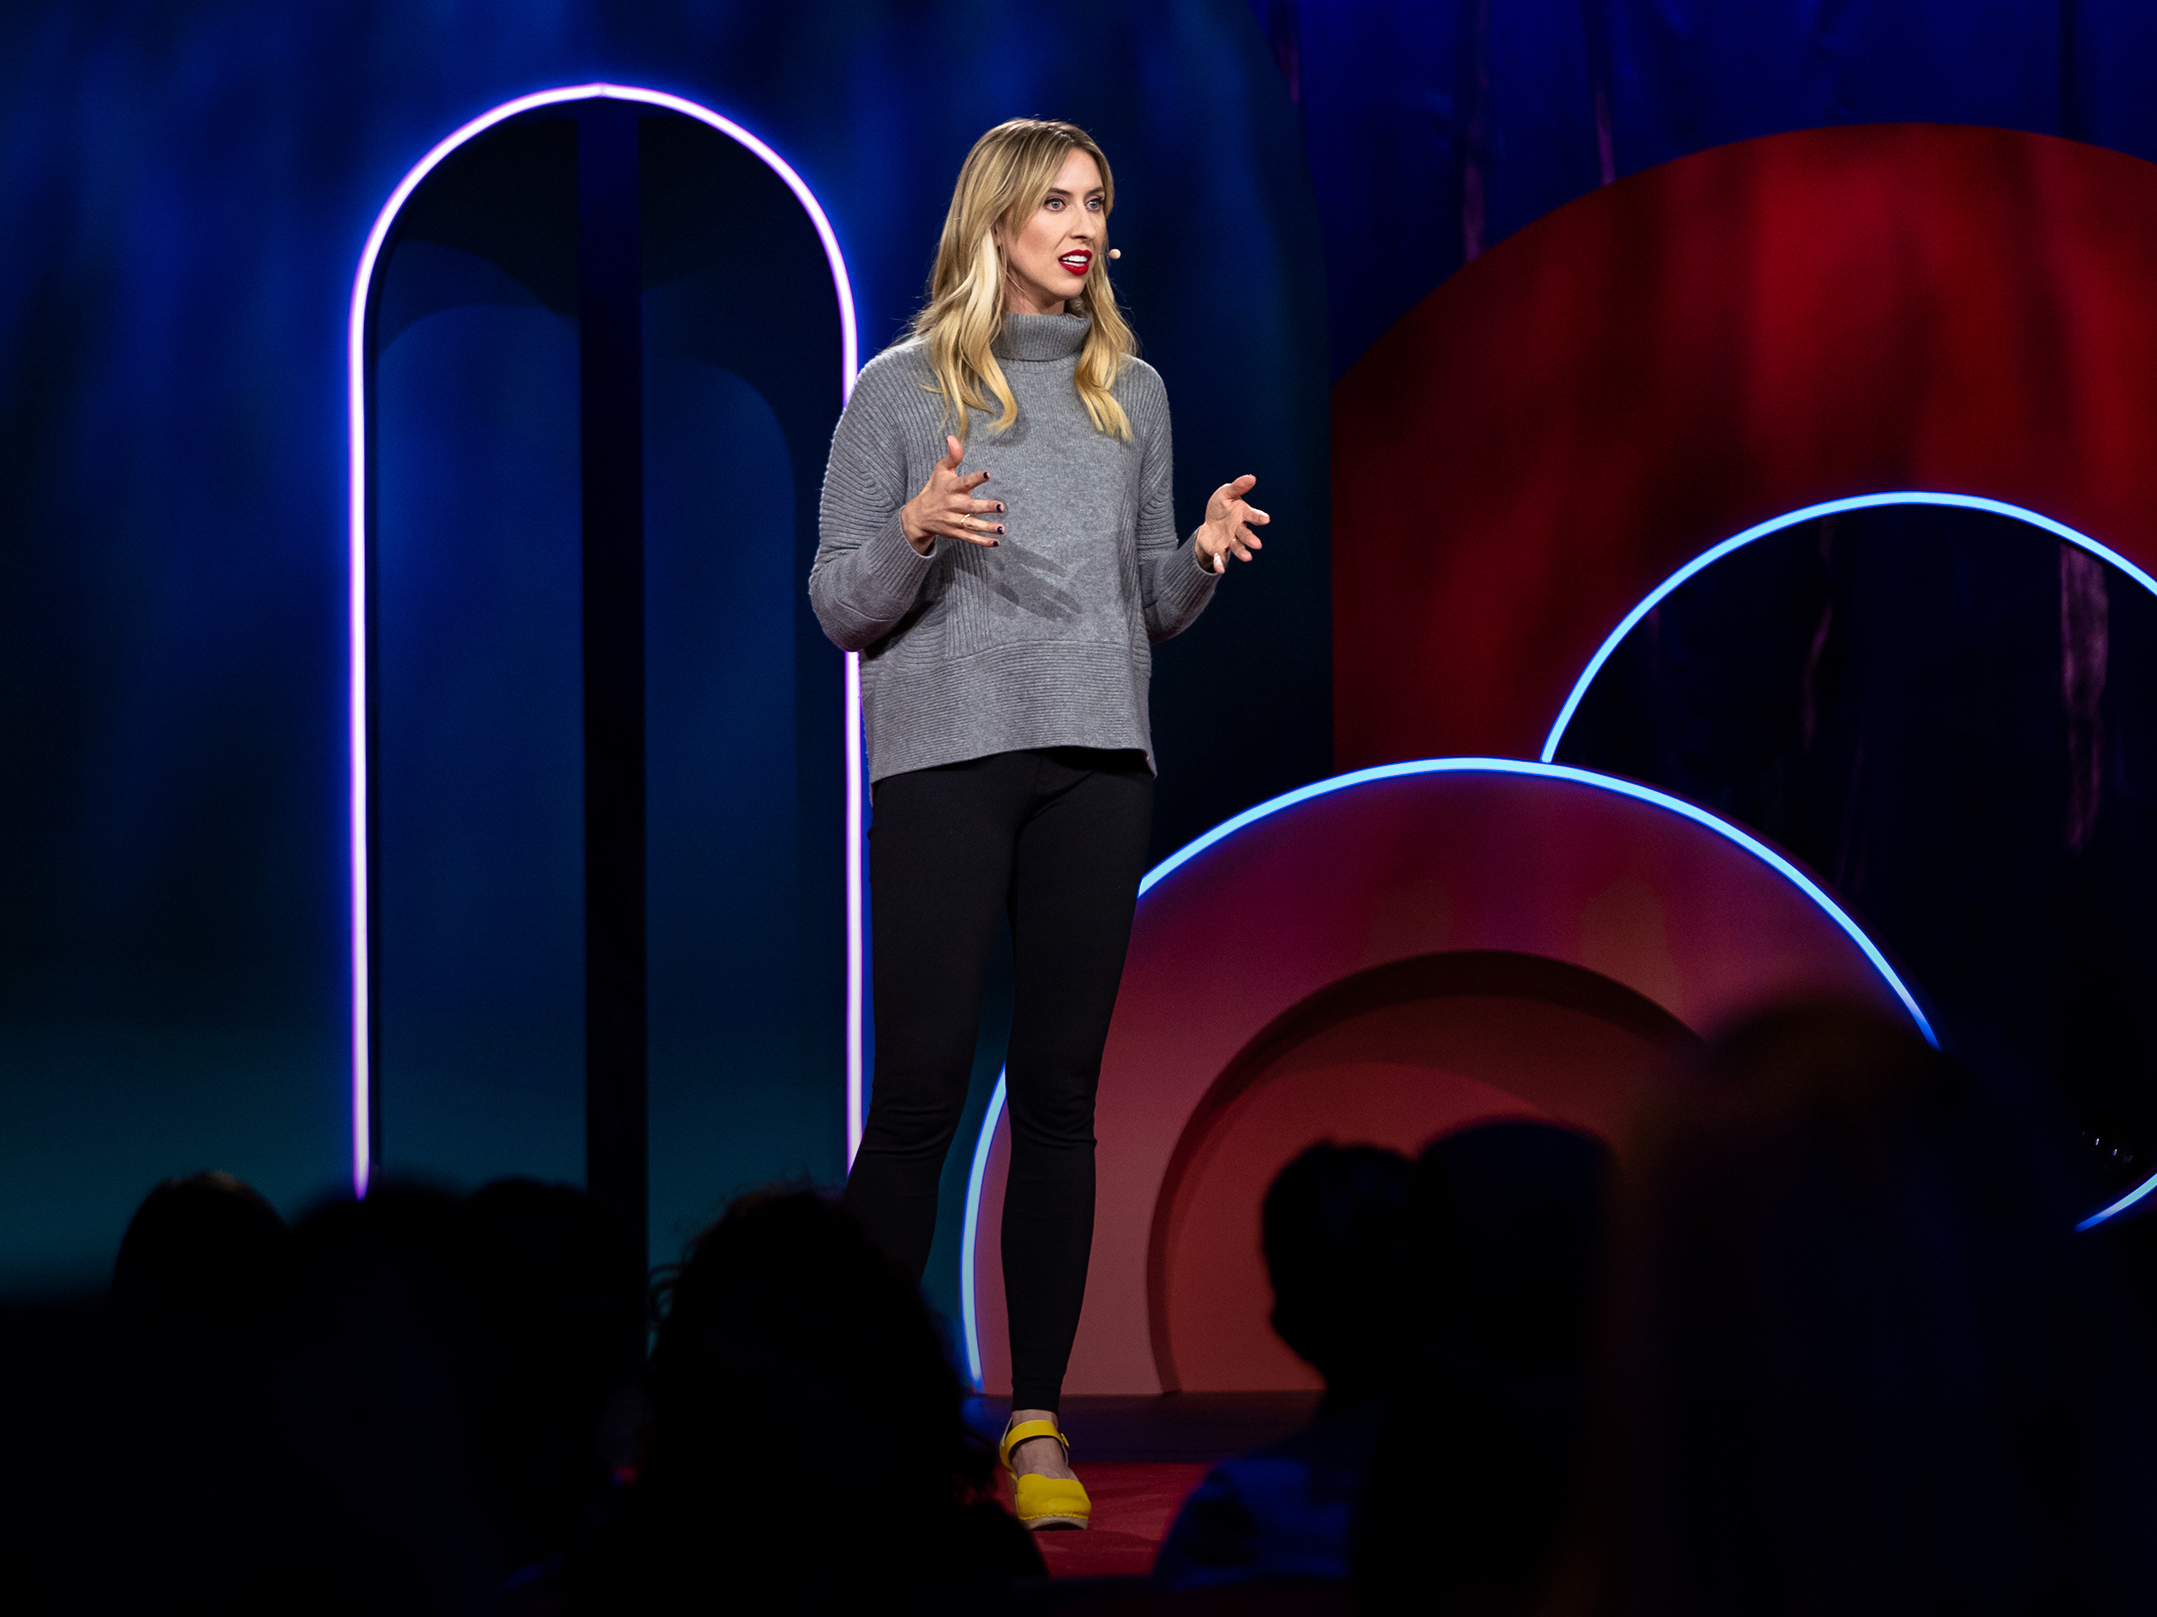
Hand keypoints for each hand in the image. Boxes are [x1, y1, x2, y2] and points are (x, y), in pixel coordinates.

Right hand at [900, 436, 1003, 554]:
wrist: (919, 515)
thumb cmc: (935, 488)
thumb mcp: (941, 470)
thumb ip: (952, 456)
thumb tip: (952, 437)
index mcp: (951, 488)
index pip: (964, 482)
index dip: (976, 478)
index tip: (988, 474)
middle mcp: (953, 505)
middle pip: (970, 507)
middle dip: (985, 507)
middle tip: (1001, 506)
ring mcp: (954, 520)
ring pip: (972, 525)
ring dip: (987, 527)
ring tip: (1001, 529)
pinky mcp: (955, 532)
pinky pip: (969, 538)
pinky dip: (982, 542)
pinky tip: (996, 542)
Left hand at [1195, 474, 1268, 573]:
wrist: (1209, 524)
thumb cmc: (1221, 507)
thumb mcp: (1225, 494)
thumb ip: (1237, 487)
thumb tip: (1252, 477)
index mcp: (1242, 515)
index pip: (1252, 515)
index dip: (1258, 517)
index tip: (1266, 519)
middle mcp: (1238, 529)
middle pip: (1245, 535)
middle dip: (1250, 539)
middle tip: (1257, 544)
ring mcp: (1230, 541)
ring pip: (1237, 547)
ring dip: (1242, 552)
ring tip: (1248, 558)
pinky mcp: (1220, 550)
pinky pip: (1221, 557)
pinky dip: (1221, 563)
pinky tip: (1221, 569)